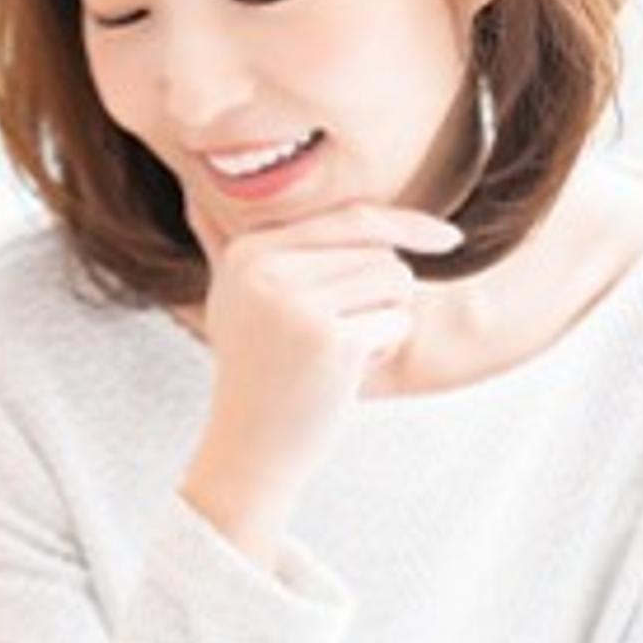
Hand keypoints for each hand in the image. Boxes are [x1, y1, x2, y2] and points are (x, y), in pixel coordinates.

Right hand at [179, 199, 462, 568]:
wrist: (248, 447)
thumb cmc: (253, 371)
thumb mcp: (229, 299)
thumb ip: (218, 245)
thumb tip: (191, 196)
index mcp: (248, 250)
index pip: (349, 218)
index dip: (405, 225)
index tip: (451, 239)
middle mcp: (264, 269)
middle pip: (379, 250)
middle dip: (381, 292)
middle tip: (336, 335)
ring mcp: (295, 303)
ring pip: (395, 281)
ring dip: (386, 320)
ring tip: (339, 351)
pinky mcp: (329, 340)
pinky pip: (397, 322)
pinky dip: (385, 350)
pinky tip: (346, 373)